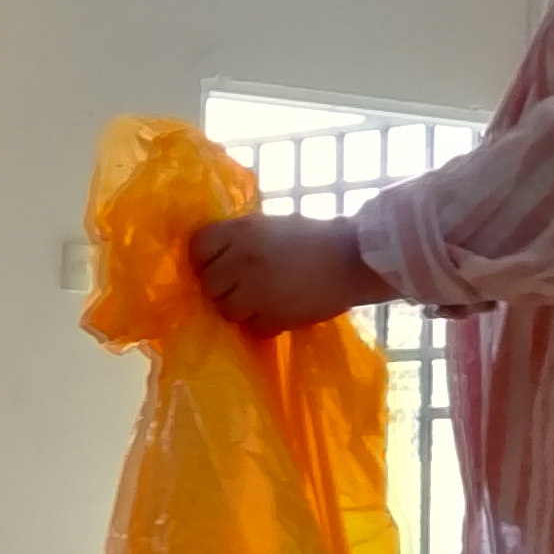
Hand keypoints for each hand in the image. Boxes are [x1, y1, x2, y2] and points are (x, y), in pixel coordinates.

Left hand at [191, 213, 392, 336]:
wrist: (354, 259)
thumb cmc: (314, 237)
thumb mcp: (270, 225)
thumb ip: (240, 238)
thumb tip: (214, 254)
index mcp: (242, 231)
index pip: (199, 248)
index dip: (205, 259)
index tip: (217, 265)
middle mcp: (243, 260)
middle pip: (210, 284)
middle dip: (223, 288)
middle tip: (242, 287)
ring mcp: (258, 291)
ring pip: (227, 310)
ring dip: (241, 310)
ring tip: (261, 302)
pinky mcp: (275, 317)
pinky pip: (253, 328)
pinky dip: (263, 324)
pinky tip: (278, 313)